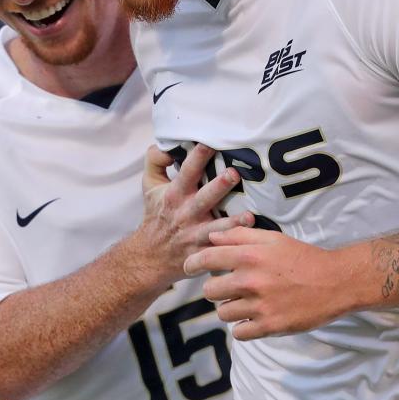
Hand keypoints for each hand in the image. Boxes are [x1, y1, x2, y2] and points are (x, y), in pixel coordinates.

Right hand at [137, 144, 252, 281]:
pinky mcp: (203, 253)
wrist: (149, 256)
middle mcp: (185, 213)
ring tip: (249, 216)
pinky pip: (220, 249)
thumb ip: (155, 160)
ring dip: (232, 223)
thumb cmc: (156, 214)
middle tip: (234, 174)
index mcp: (174, 194)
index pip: (187, 172)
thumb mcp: (149, 185)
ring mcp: (194, 234)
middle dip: (219, 186)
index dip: (197, 157)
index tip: (209, 143)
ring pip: (215, 227)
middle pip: (204, 198)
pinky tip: (250, 242)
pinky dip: (233, 246)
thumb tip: (168, 146)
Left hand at [183, 226, 346, 339]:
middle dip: (216, 290)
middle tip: (230, 288)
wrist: (336, 282)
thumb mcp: (273, 238)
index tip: (189, 268)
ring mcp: (260, 306)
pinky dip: (243, 327)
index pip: (206, 259)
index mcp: (250, 256)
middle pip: (210, 291)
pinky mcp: (270, 327)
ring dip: (230, 309)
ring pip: (223, 314)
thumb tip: (211, 236)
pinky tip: (254, 317)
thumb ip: (240, 235)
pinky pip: (238, 333)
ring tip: (246, 303)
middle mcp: (251, 280)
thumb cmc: (303, 258)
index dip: (192, 264)